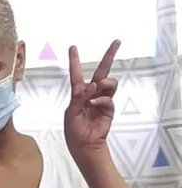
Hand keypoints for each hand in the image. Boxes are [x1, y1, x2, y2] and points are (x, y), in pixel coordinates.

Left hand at [65, 40, 118, 156]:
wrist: (84, 145)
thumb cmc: (74, 131)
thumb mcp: (71, 113)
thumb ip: (80, 98)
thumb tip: (93, 85)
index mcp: (78, 94)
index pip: (77, 74)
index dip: (75, 61)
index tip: (73, 47)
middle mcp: (91, 94)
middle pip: (102, 71)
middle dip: (109, 56)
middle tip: (117, 42)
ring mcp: (102, 100)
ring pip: (109, 82)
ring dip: (104, 83)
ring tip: (97, 88)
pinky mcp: (109, 108)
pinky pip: (108, 98)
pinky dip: (101, 100)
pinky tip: (93, 104)